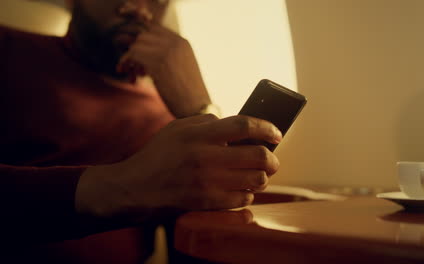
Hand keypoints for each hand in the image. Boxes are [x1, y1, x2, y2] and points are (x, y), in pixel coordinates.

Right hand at [76, 115, 281, 222]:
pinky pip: (243, 200)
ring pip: (255, 180)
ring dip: (262, 177)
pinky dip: (248, 195)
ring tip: (258, 175)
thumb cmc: (158, 155)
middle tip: (272, 159)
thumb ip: (206, 122)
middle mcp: (206, 157)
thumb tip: (236, 126)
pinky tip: (243, 190)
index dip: (267, 128)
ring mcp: (208, 182)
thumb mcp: (178, 128)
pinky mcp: (208, 202)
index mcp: (200, 135)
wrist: (135, 188)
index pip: (244, 126)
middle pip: (257, 155)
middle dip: (272, 158)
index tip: (276, 134)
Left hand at [117, 25, 210, 117]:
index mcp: (182, 43)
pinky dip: (126, 63)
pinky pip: (133, 54)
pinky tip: (131, 79)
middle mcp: (176, 43)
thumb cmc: (187, 94)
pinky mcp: (159, 63)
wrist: (197, 108)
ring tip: (134, 75)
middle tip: (135, 70)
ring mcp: (168, 51)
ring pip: (137, 44)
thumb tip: (138, 49)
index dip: (143, 43)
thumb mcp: (180, 68)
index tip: (139, 59)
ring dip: (130, 59)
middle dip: (135, 51)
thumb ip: (166, 56)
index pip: (154, 29)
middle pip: (143, 36)